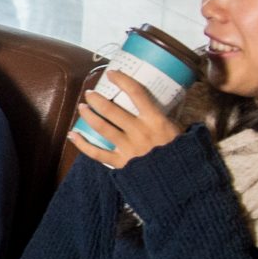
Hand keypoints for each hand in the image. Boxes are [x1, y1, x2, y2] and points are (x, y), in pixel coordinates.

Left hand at [67, 70, 182, 169]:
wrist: (180, 185)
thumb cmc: (185, 158)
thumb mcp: (184, 134)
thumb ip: (173, 122)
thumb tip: (176, 109)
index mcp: (156, 121)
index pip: (136, 93)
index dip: (122, 80)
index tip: (111, 73)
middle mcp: (139, 131)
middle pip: (111, 110)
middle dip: (97, 99)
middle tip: (90, 94)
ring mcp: (128, 147)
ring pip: (102, 127)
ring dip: (88, 115)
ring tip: (82, 107)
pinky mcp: (120, 163)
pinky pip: (97, 153)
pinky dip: (82, 144)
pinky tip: (73, 135)